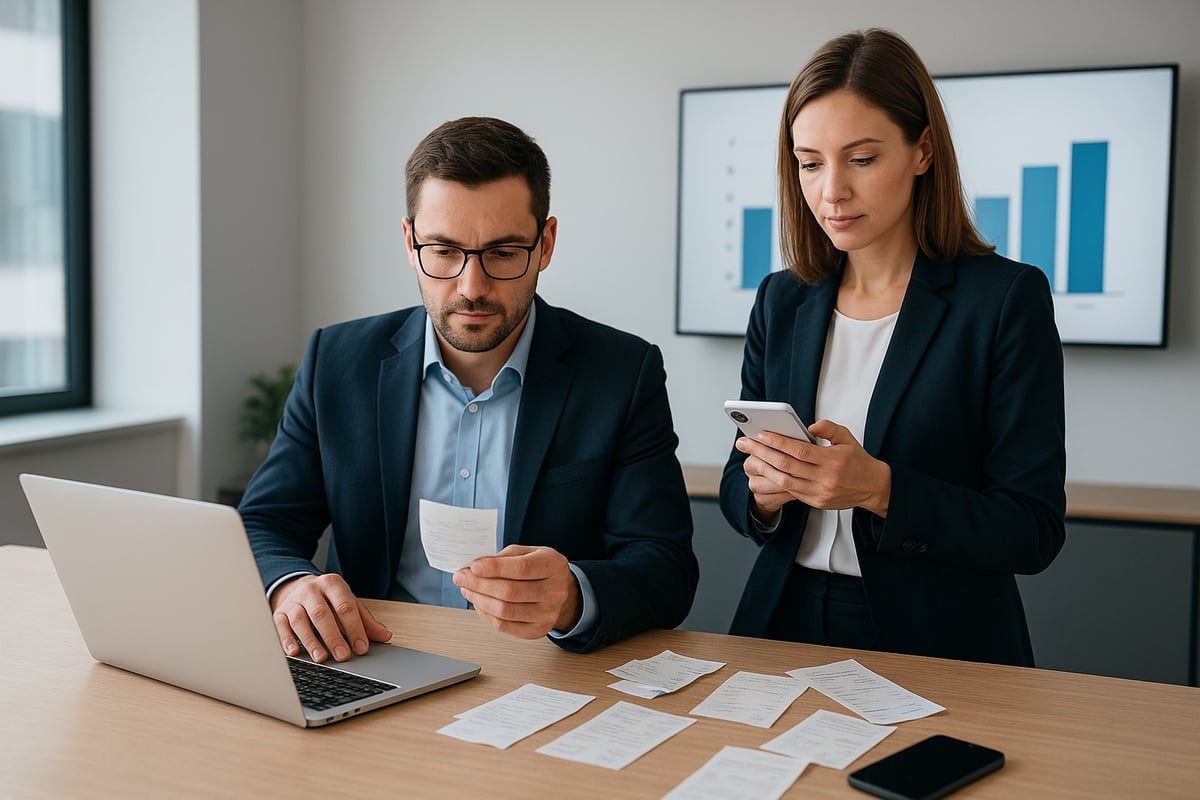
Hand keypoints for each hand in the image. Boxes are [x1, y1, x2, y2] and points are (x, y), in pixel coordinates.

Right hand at [270, 573, 392, 662]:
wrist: (297, 588)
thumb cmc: (328, 600)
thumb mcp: (348, 603)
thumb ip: (366, 620)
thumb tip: (385, 636)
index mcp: (332, 584)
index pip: (345, 606)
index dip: (354, 628)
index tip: (361, 647)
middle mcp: (311, 590)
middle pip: (322, 613)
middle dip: (333, 636)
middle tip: (343, 656)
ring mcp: (293, 601)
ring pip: (301, 620)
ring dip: (312, 641)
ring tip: (322, 658)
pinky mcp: (278, 613)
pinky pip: (280, 626)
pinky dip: (287, 640)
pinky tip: (295, 652)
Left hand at [453, 545, 581, 638]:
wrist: (561, 590)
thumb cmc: (540, 568)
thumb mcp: (529, 552)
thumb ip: (505, 556)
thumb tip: (476, 567)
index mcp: (553, 565)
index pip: (522, 568)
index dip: (495, 568)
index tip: (473, 566)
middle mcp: (555, 591)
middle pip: (510, 592)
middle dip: (479, 584)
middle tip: (461, 578)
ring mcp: (548, 614)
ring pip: (504, 611)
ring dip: (479, 600)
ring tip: (467, 590)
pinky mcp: (537, 630)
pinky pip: (504, 626)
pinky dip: (486, 614)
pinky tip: (479, 603)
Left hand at [736, 419, 891, 516]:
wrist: (873, 487)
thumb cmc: (858, 460)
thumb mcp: (847, 438)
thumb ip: (828, 428)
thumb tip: (809, 426)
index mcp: (833, 460)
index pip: (800, 450)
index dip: (779, 442)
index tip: (762, 434)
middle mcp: (825, 478)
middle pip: (787, 466)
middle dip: (762, 453)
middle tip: (745, 443)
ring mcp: (819, 493)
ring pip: (785, 481)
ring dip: (764, 468)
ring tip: (749, 458)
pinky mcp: (816, 502)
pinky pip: (791, 492)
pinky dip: (775, 481)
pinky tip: (764, 471)